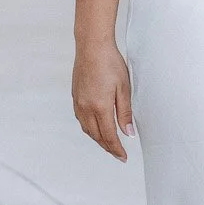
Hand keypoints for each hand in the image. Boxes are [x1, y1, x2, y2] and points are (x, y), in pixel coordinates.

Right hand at [73, 40, 134, 158]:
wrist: (92, 47)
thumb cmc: (110, 63)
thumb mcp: (124, 89)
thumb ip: (125, 113)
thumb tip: (128, 133)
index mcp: (100, 107)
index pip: (109, 136)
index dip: (116, 149)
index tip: (123, 157)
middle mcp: (86, 108)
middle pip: (96, 136)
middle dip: (107, 147)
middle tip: (118, 154)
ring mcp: (78, 103)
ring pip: (87, 129)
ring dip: (98, 139)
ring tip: (109, 143)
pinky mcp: (75, 97)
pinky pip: (81, 119)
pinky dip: (89, 128)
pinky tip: (96, 127)